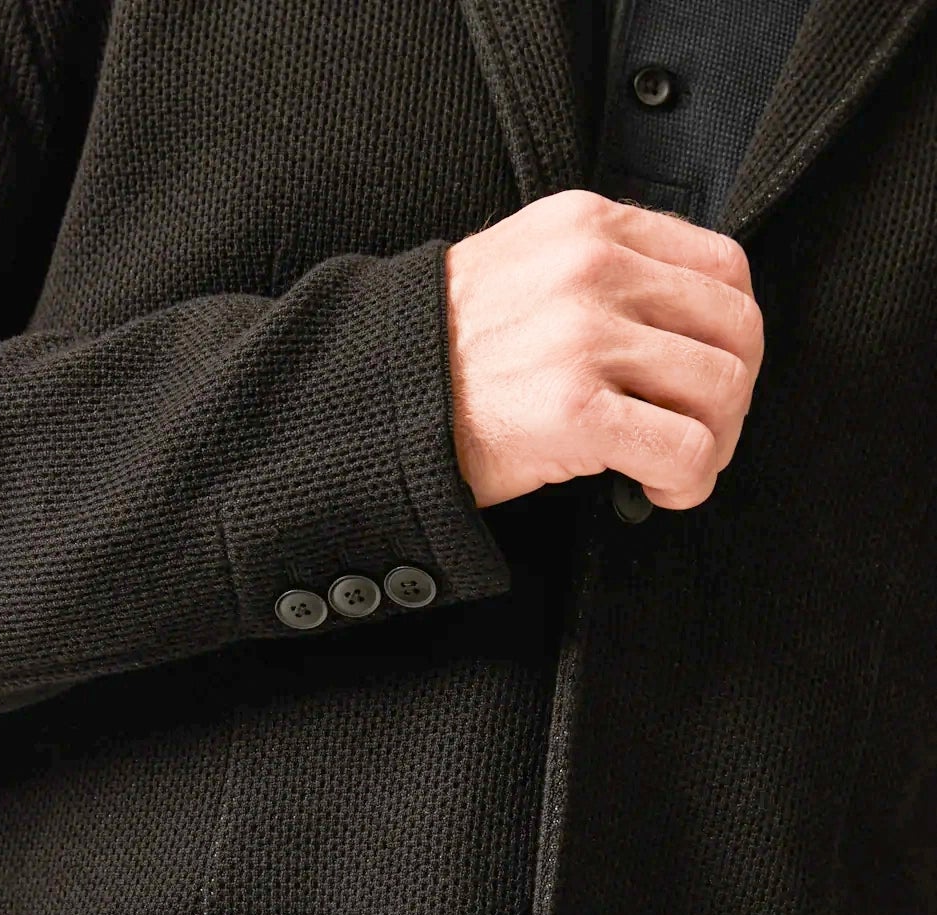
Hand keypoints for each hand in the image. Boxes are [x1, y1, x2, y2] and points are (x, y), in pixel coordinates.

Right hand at [443, 187, 763, 510]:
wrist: (377, 402)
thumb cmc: (449, 354)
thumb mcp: (528, 266)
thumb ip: (606, 271)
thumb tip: (687, 325)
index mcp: (589, 226)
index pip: (723, 267)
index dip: (733, 335)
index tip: (708, 376)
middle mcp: (593, 270)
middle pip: (736, 329)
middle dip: (733, 396)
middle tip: (701, 432)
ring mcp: (584, 339)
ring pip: (721, 390)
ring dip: (714, 444)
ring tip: (674, 466)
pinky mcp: (575, 411)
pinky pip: (685, 450)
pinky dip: (688, 481)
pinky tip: (657, 490)